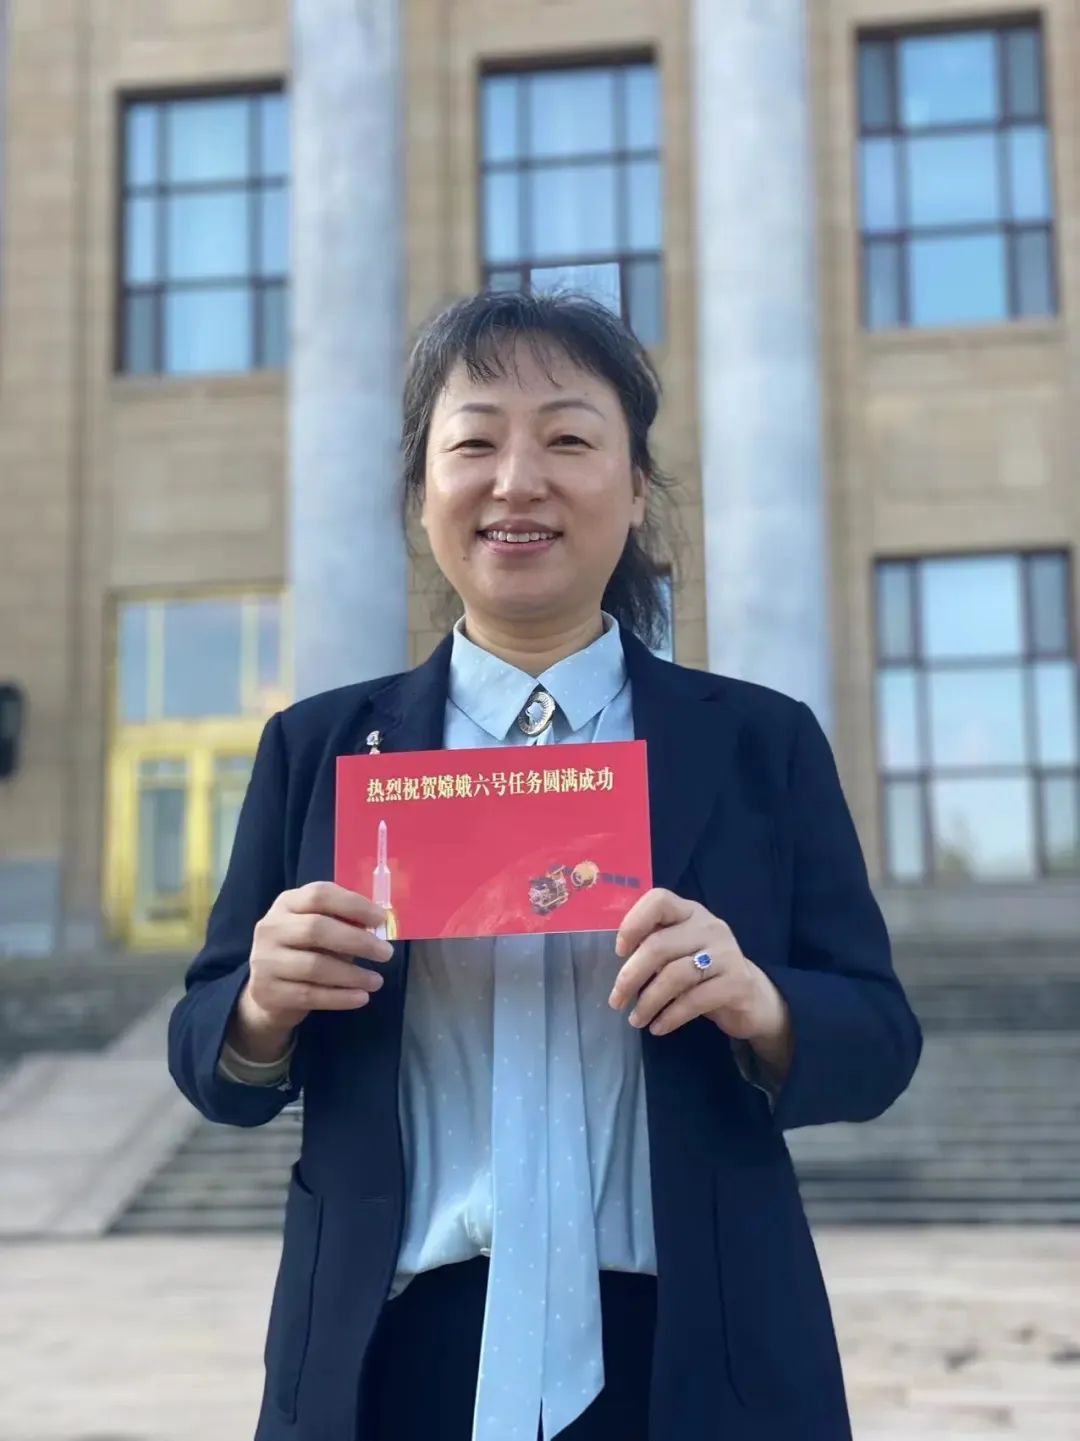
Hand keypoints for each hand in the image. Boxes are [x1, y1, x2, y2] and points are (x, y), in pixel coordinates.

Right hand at [236, 882, 393, 1049]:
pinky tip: (361, 998)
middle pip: (316, 929)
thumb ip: (344, 923)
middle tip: (386, 953)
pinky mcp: (268, 992)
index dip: (353, 904)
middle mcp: (271, 927)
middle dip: (357, 941)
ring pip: (314, 966)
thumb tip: (378, 925)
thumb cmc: (305, 951)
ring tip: (377, 981)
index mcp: (287, 903)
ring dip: (352, 974)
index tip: (381, 919)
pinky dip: (340, 997)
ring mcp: (265, 960)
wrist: (269, 992)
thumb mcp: (321, 930)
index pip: (319, 894)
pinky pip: (310, 995)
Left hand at [609, 889, 791, 1067]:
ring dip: (648, 1002)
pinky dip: (671, 1016)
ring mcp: (726, 953)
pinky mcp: (737, 982)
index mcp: (690, 912)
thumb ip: (655, 946)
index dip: (633, 923)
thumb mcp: (680, 951)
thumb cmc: (703, 971)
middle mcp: (709, 926)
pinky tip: (658, 1027)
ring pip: (675, 975)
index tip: (619, 951)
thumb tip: (618, 961)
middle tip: (616, 1001)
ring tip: (636, 1019)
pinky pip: (694, 1000)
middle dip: (631, 977)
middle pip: (659, 945)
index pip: (659, 900)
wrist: (751, 997)